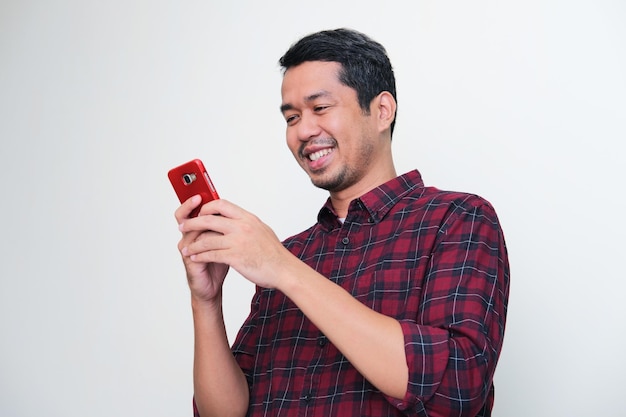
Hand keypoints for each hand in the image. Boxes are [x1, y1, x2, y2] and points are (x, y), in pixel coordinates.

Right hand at [175, 195, 228, 302]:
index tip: (202, 190)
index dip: (194, 200)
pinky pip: (193, 248)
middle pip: (183, 216)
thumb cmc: (221, 261)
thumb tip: (234, 209)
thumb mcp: (226, 239)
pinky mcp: (190, 261)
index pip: (192, 209)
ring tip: (206, 216)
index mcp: (198, 229)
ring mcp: (188, 248)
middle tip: (198, 198)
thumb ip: (226, 225)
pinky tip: (212, 237)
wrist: (214, 285)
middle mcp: (189, 236)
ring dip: (198, 222)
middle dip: (190, 205)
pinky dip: (202, 241)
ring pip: (189, 230)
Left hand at [178, 198, 292, 288]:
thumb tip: (236, 219)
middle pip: (208, 219)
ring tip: (185, 249)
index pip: (221, 204)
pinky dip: (200, 256)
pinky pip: (211, 255)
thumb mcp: (262, 230)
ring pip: (207, 239)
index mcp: (248, 218)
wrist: (284, 270)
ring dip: (193, 244)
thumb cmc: (274, 254)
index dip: (207, 207)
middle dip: (192, 223)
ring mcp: (238, 242)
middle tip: (183, 227)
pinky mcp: (235, 257)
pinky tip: (195, 258)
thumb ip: (247, 224)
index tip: (199, 212)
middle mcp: (242, 227)